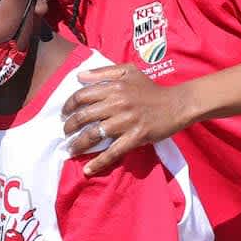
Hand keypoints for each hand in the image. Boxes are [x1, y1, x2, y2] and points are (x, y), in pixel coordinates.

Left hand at [61, 64, 193, 175]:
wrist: (176, 104)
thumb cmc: (151, 89)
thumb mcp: (129, 71)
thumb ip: (104, 71)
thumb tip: (79, 76)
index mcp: (114, 86)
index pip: (82, 96)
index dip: (69, 105)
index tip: (64, 113)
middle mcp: (117, 103)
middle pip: (84, 116)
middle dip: (70, 126)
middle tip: (65, 133)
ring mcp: (126, 121)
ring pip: (95, 134)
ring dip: (79, 144)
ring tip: (71, 149)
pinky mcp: (135, 137)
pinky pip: (113, 151)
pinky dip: (99, 162)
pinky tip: (88, 169)